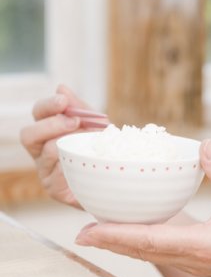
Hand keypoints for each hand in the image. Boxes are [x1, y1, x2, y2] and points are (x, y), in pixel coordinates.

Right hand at [20, 84, 89, 206]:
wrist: (115, 175)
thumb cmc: (100, 147)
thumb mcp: (94, 123)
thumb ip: (79, 107)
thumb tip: (61, 87)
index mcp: (47, 130)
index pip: (37, 114)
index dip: (47, 106)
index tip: (63, 101)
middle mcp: (40, 150)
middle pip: (29, 135)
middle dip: (52, 125)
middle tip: (75, 122)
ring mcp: (45, 171)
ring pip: (47, 153)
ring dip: (69, 143)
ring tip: (89, 142)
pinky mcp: (54, 189)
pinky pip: (59, 174)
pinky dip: (74, 164)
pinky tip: (86, 160)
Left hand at [75, 140, 210, 276]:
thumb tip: (203, 145)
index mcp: (198, 245)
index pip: (147, 241)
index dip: (115, 236)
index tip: (88, 231)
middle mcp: (189, 259)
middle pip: (139, 251)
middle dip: (109, 242)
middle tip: (81, 232)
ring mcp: (191, 264)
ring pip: (148, 256)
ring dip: (122, 245)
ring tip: (99, 233)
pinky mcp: (195, 262)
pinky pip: (160, 254)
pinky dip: (140, 245)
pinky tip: (134, 235)